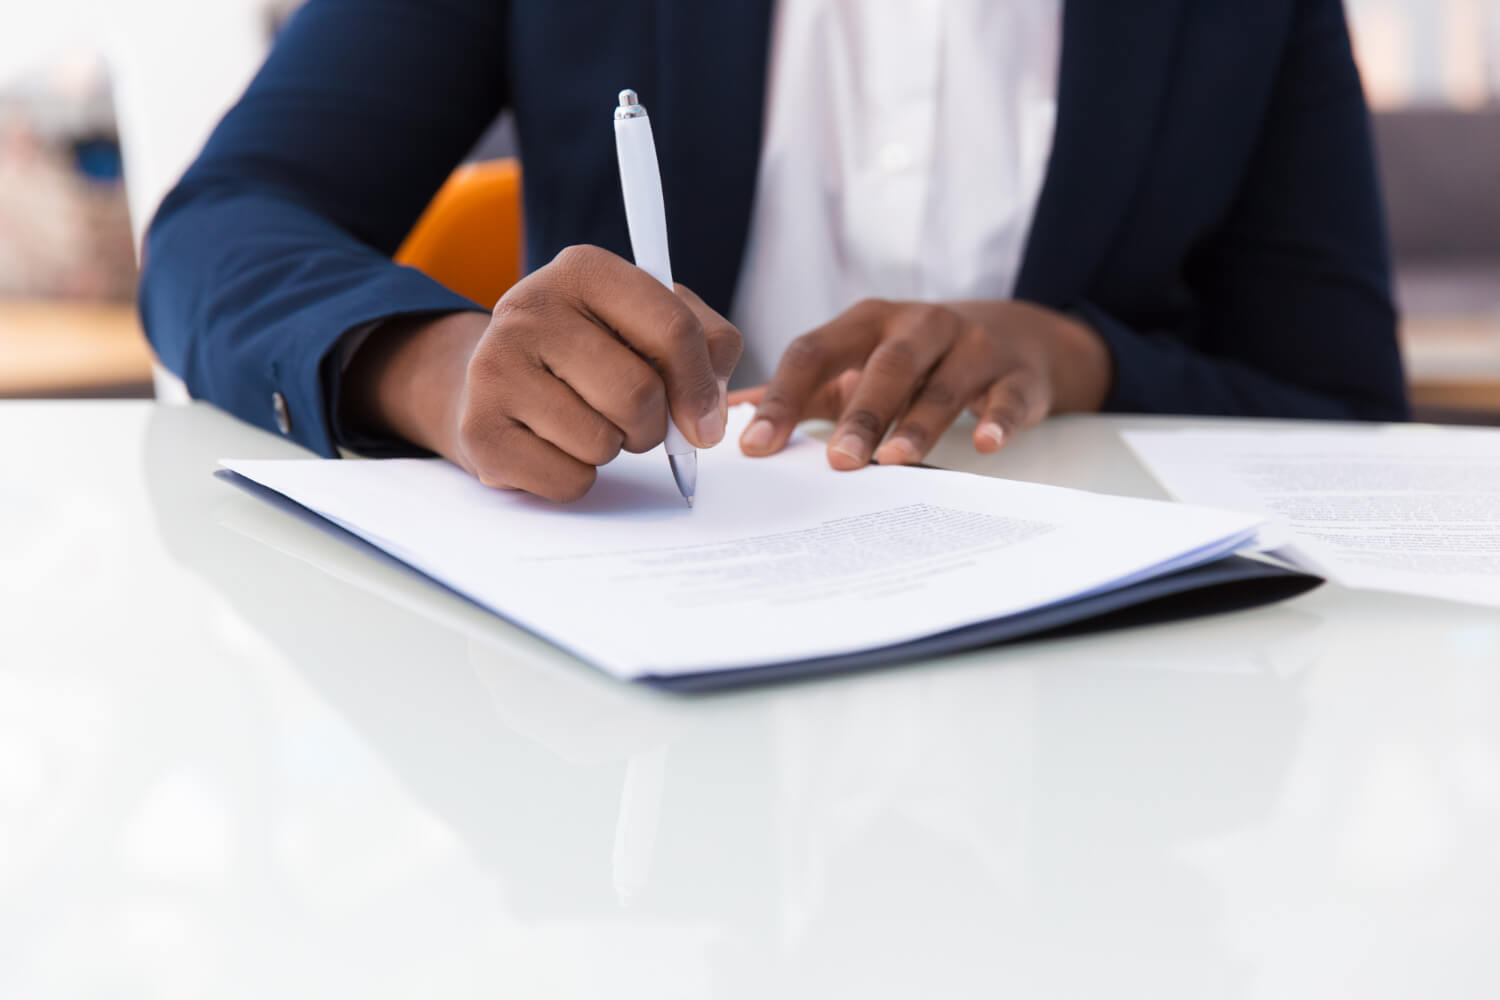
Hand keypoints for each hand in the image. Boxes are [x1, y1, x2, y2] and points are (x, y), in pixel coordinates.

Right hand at [342, 244, 741, 500]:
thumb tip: (708, 415)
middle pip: (638, 394)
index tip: (704, 422)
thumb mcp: (654, 324)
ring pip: (601, 443)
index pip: (673, 329)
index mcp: (585, 269)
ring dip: (611, 449)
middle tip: (632, 419)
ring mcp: (495, 365)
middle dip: (652, 425)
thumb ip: (708, 348)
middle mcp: (531, 307)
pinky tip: (556, 445)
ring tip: (586, 422)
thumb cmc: (593, 351)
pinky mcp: (478, 427)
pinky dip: (576, 478)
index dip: (700, 387)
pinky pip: (568, 480)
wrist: (502, 378)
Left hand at [737, 299, 1110, 468]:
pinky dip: (998, 419)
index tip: (756, 447)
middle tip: (838, 462)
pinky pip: (1009, 397)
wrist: (1018, 336)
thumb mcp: (858, 360)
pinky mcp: (1018, 375)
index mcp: (867, 322)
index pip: (815, 351)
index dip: (784, 397)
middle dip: (861, 414)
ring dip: (920, 423)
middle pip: (887, 367)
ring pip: (944, 384)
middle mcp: (920, 326)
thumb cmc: (917, 359)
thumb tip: (730, 416)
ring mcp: (974, 347)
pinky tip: (985, 445)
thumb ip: (802, 390)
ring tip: (897, 462)